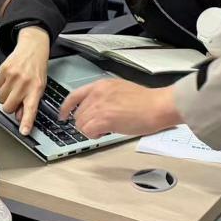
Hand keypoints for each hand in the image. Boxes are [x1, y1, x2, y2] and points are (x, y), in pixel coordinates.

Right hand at [0, 26, 49, 134]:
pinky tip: (8, 79)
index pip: (31, 109)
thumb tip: (21, 118)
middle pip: (8, 107)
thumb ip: (30, 102)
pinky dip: (0, 86)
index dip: (26, 122)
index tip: (24, 132)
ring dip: (4, 96)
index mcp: (36, 89)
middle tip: (16, 98)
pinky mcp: (3, 70)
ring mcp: (13, 76)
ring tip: (13, 86)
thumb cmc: (37, 69)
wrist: (33, 48)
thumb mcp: (39, 86)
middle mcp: (25, 83)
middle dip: (10, 106)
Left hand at [60, 79, 180, 137]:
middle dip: (85, 123)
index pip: (74, 95)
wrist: (157, 106)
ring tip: (106, 129)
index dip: (65, 108)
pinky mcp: (104, 119)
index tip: (62, 116)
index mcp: (101, 85)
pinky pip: (88, 131)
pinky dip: (94, 135)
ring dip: (91, 130)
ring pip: (81, 124)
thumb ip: (106, 97)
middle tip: (100, 127)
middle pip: (77, 114)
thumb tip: (97, 111)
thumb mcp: (121, 90)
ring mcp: (99, 105)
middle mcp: (97, 93)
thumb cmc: (146, 102)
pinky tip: (105, 132)